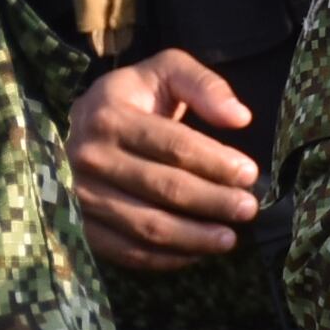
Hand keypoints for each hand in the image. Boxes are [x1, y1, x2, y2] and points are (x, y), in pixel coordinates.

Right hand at [66, 49, 261, 271]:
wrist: (79, 123)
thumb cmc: (134, 97)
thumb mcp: (166, 71)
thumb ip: (204, 85)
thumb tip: (240, 118)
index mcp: (110, 114)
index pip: (172, 145)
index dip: (215, 162)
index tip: (249, 173)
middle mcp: (90, 156)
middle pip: (163, 187)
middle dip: (212, 201)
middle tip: (247, 209)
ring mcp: (81, 195)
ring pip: (146, 225)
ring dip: (193, 236)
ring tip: (229, 238)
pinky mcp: (80, 225)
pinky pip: (125, 250)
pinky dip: (163, 258)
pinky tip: (195, 253)